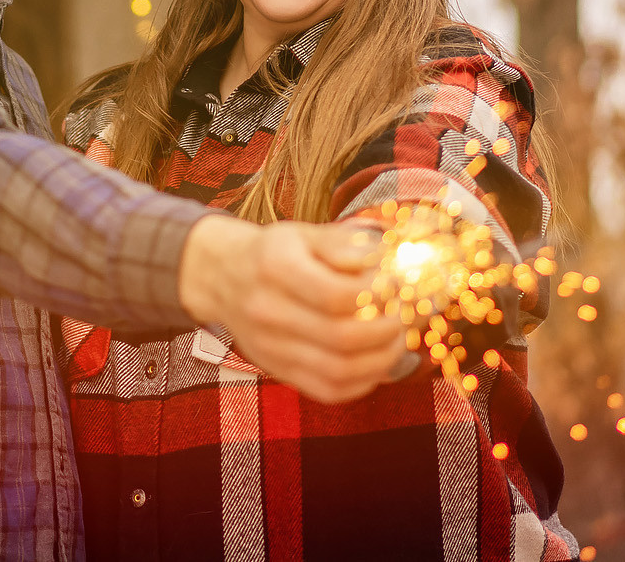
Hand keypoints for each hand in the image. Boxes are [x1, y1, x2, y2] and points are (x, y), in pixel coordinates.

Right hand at [177, 215, 407, 403]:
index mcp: (274, 267)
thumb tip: (384, 263)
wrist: (221, 277)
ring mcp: (270, 346)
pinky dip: (362, 383)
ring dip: (381, 360)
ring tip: (396, 340)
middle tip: (402, 316)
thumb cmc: (271, 253)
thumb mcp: (302, 233)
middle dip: (386, 331)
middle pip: (341, 338)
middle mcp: (268, 310)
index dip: (376, 294)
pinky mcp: (277, 370)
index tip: (393, 286)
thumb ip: (343, 245)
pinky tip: (375, 363)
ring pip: (338, 371)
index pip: (335, 294)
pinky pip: (327, 390)